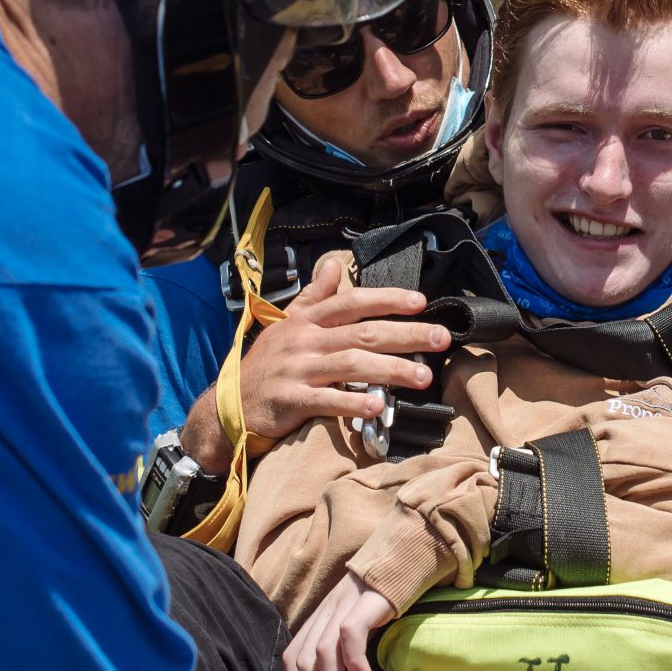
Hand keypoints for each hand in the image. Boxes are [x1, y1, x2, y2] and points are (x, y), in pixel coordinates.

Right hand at [236, 254, 446, 441]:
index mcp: (308, 321)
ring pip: (351, 365)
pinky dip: (353, 402)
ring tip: (422, 376)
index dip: (387, 299)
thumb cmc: (267, 362)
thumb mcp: (287, 323)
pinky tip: (378, 406)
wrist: (231, 403)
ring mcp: (298, 370)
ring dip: (391, 370)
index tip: (420, 301)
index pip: (352, 302)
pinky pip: (326, 400)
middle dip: (405, 334)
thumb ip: (314, 296)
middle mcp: (305, 341)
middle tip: (440, 338)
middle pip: (362, 333)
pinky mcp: (291, 400)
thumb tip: (333, 264)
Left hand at [284, 571, 394, 670]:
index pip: (292, 660)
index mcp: (316, 623)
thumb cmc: (377, 603)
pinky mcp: (363, 604)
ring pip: (324, 656)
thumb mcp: (350, 626)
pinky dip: (355, 664)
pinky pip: (349, 637)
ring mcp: (341, 608)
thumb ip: (339, 652)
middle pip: (305, 664)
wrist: (400, 560)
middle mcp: (323, 616)